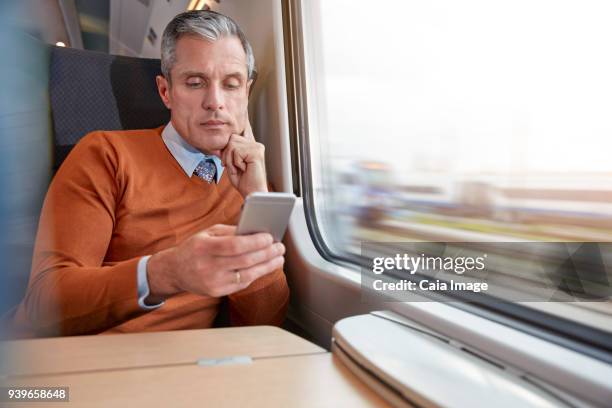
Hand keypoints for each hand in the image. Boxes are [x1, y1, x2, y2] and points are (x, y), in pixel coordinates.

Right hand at [146, 224, 284, 300]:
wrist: (175, 271)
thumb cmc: (195, 248)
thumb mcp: (208, 234)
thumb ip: (231, 232)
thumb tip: (256, 231)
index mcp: (204, 248)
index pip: (234, 245)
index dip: (255, 242)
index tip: (269, 237)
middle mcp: (207, 266)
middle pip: (244, 261)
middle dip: (266, 253)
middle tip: (280, 247)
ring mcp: (213, 282)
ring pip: (247, 275)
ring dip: (267, 266)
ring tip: (279, 258)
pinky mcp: (217, 292)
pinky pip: (242, 283)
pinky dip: (256, 274)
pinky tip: (265, 267)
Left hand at [220, 118, 267, 196]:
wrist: (252, 193)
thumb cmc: (243, 182)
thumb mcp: (232, 163)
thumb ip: (229, 151)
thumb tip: (224, 140)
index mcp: (252, 146)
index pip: (233, 137)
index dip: (227, 151)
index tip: (231, 164)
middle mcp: (256, 145)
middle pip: (231, 139)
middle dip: (227, 155)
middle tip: (234, 168)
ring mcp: (257, 147)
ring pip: (232, 145)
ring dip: (231, 160)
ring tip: (239, 169)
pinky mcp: (256, 152)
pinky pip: (236, 152)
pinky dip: (236, 163)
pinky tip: (245, 169)